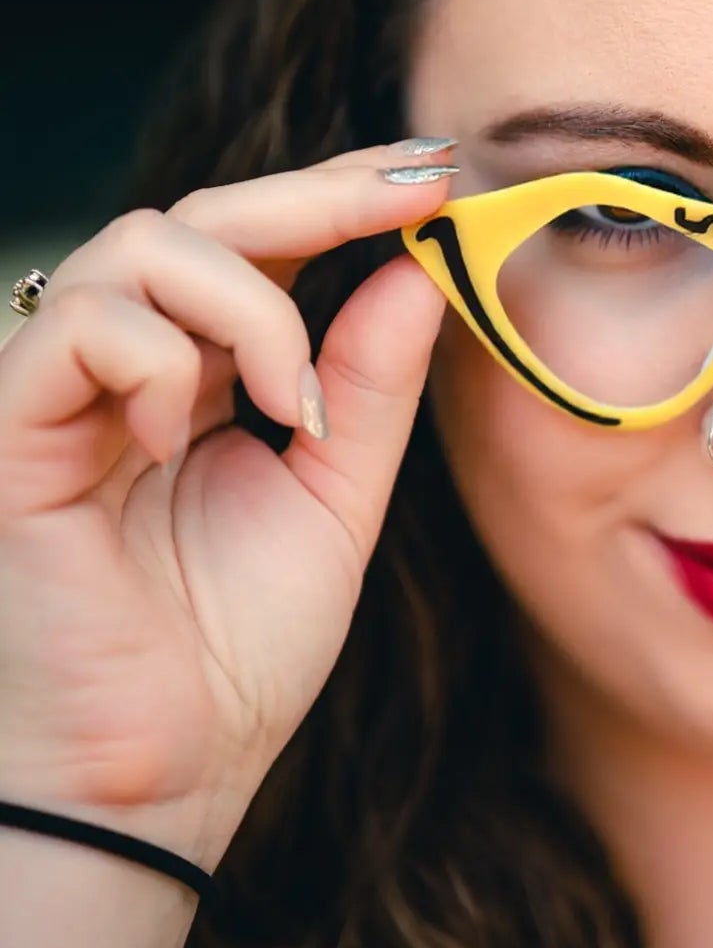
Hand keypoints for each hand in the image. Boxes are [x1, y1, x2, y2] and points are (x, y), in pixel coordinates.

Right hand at [0, 142, 455, 869]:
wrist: (159, 776)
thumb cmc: (235, 656)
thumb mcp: (334, 504)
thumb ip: (369, 389)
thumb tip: (417, 272)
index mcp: (202, 379)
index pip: (261, 251)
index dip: (341, 196)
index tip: (435, 171)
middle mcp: (127, 368)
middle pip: (201, 217)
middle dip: (316, 193)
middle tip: (412, 187)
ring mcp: (62, 391)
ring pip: (138, 245)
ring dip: (246, 305)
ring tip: (290, 403)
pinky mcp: (9, 428)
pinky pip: (81, 325)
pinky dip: (158, 362)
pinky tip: (183, 444)